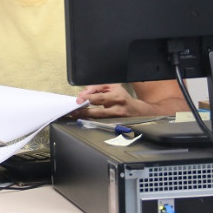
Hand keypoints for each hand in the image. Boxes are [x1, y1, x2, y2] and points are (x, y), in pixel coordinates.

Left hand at [74, 80, 188, 117]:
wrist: (138, 111)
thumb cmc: (122, 97)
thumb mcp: (113, 87)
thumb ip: (98, 87)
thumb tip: (85, 92)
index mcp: (117, 96)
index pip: (100, 97)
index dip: (88, 98)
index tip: (79, 99)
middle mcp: (118, 108)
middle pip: (98, 112)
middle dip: (84, 111)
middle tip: (74, 111)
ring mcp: (117, 119)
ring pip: (99, 119)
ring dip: (86, 117)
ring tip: (76, 116)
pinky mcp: (115, 125)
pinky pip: (101, 124)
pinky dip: (91, 122)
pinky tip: (83, 120)